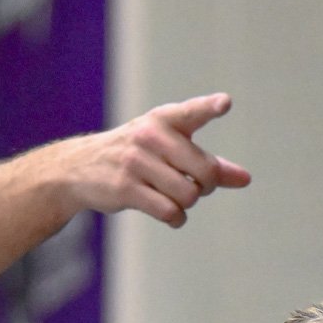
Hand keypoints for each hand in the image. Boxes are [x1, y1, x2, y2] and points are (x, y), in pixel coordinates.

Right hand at [54, 93, 249, 226]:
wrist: (77, 168)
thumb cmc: (135, 156)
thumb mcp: (169, 150)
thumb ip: (208, 163)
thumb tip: (245, 179)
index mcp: (164, 120)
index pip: (191, 112)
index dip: (209, 107)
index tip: (224, 104)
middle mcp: (150, 136)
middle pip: (205, 171)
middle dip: (207, 186)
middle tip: (196, 186)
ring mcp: (135, 162)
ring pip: (188, 195)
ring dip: (187, 204)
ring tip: (175, 199)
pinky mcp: (125, 188)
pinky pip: (169, 211)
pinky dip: (176, 219)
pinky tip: (172, 216)